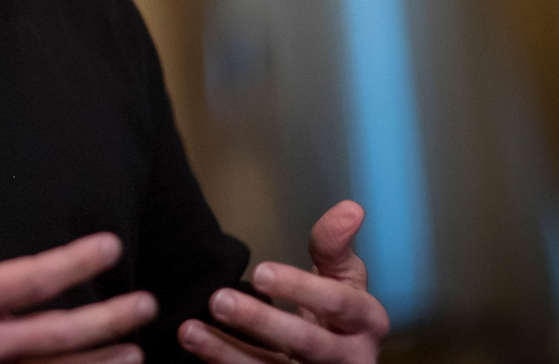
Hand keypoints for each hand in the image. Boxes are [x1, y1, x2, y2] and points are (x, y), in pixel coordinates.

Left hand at [177, 201, 388, 363]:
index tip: (261, 271)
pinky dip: (222, 362)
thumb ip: (336, 245)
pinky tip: (197, 344)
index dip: (301, 287)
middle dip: (260, 321)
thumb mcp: (344, 276)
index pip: (337, 304)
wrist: (338, 359)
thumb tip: (350, 209)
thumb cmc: (340, 312)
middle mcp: (349, 358)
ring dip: (227, 352)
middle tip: (219, 300)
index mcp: (367, 322)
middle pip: (304, 343)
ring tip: (191, 331)